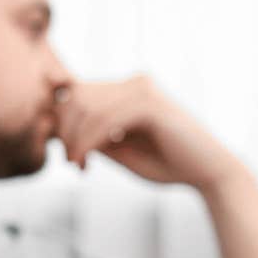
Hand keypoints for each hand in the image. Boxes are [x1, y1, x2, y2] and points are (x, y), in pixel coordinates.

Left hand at [54, 75, 245, 192]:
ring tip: (78, 165)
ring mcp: (144, 89)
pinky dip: (87, 143)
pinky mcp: (150, 104)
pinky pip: (103, 120)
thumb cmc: (165, 164)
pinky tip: (85, 163)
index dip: (60, 120)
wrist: (209, 174)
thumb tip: (49, 127)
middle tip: (71, 162)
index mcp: (127, 89)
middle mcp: (134, 82)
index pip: (76, 91)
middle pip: (75, 96)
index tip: (67, 153)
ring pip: (86, 107)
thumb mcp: (116, 148)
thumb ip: (89, 134)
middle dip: (64, 131)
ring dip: (73, 140)